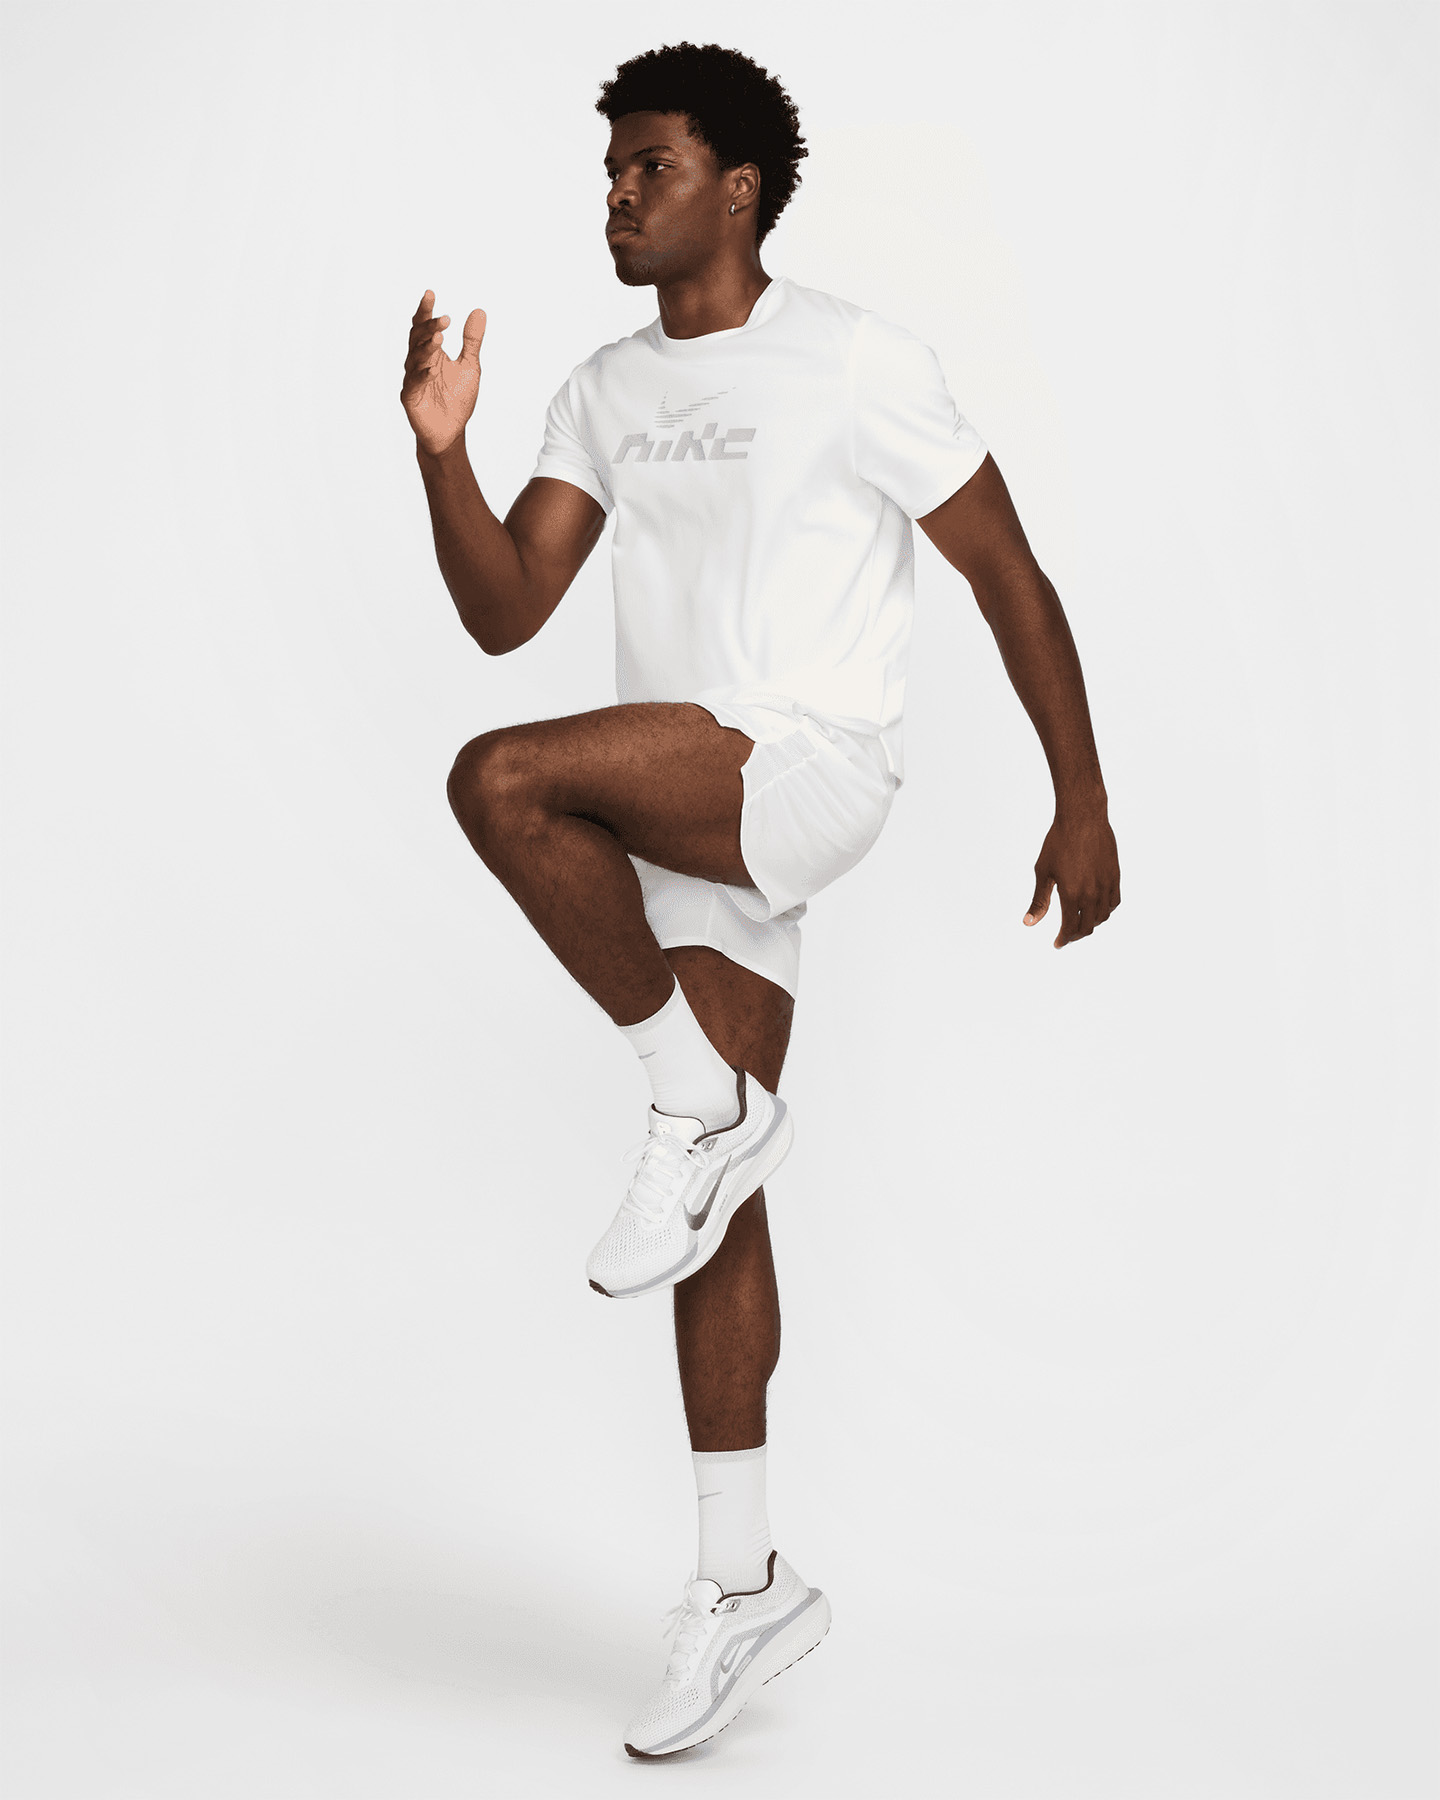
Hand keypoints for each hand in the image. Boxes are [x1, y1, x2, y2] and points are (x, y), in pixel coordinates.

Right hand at [400, 290, 485, 455]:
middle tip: (445, 319)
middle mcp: (418, 362)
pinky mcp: (411, 397)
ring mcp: (412, 379)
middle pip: (417, 338)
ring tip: (440, 337)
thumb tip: (479, 311)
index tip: (431, 293)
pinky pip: (414, 383)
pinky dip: (422, 375)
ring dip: (426, 347)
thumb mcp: (470, 366)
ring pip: (414, 358)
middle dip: (429, 327)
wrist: (451, 431)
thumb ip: (472, 340)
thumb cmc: (457, 399)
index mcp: (431, 352)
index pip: (424, 327)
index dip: (425, 310)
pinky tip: (431, 369)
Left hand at [1024, 807, 1120, 946]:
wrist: (1082, 818)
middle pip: (1087, 927)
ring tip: (1080, 922)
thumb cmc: (1058, 842)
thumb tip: (1028, 923)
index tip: (1058, 943)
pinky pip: (1114, 902)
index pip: (1070, 928)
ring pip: (1103, 916)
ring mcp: (1106, 884)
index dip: (1063, 939)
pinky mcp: (1115, 875)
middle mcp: (1092, 893)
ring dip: (1091, 924)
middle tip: (1067, 936)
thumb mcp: (1043, 871)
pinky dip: (1106, 910)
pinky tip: (1096, 908)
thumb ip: (1038, 900)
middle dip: (1076, 935)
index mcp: (1072, 894)